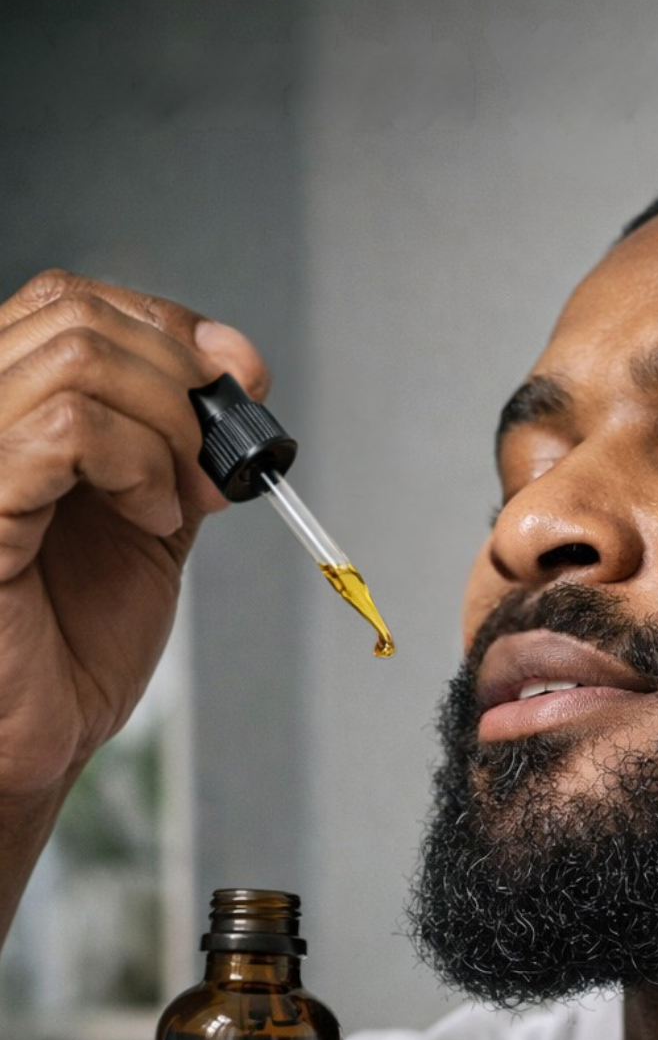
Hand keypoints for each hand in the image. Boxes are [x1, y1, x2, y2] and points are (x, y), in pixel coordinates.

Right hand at [0, 270, 267, 798]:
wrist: (37, 738)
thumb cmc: (70, 641)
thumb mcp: (145, 517)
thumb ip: (178, 441)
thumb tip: (238, 368)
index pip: (71, 301)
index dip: (168, 326)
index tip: (239, 378)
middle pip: (77, 315)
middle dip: (178, 382)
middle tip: (211, 464)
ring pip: (77, 357)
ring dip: (164, 427)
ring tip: (176, 503)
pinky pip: (67, 428)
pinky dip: (138, 464)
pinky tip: (152, 519)